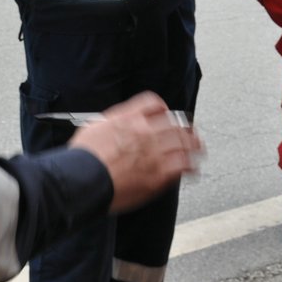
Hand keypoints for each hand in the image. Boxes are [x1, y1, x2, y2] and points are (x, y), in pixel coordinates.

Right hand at [70, 92, 203, 213]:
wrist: (83, 178)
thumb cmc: (83, 158)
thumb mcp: (94, 126)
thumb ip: (112, 123)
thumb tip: (116, 125)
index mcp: (128, 117)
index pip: (153, 104)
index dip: (163, 109)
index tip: (166, 114)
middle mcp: (145, 130)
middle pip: (174, 122)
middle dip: (185, 127)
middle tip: (191, 132)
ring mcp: (154, 152)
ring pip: (183, 142)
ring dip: (194, 145)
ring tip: (198, 149)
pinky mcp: (158, 173)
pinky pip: (183, 165)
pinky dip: (191, 165)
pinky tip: (193, 169)